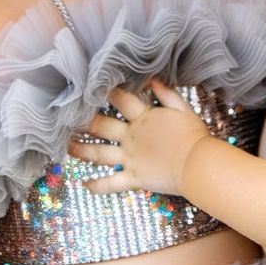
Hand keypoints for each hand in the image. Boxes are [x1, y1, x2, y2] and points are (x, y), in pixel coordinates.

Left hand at [71, 80, 209, 195]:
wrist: (198, 165)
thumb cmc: (194, 137)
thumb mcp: (183, 109)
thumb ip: (167, 94)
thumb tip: (152, 79)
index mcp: (144, 118)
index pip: (121, 100)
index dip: (107, 92)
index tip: (91, 85)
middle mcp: (132, 137)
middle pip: (102, 127)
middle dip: (84, 121)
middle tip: (68, 118)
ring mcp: (130, 158)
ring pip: (100, 154)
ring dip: (82, 151)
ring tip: (67, 148)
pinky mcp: (133, 178)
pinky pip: (111, 183)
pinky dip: (97, 185)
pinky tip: (85, 184)